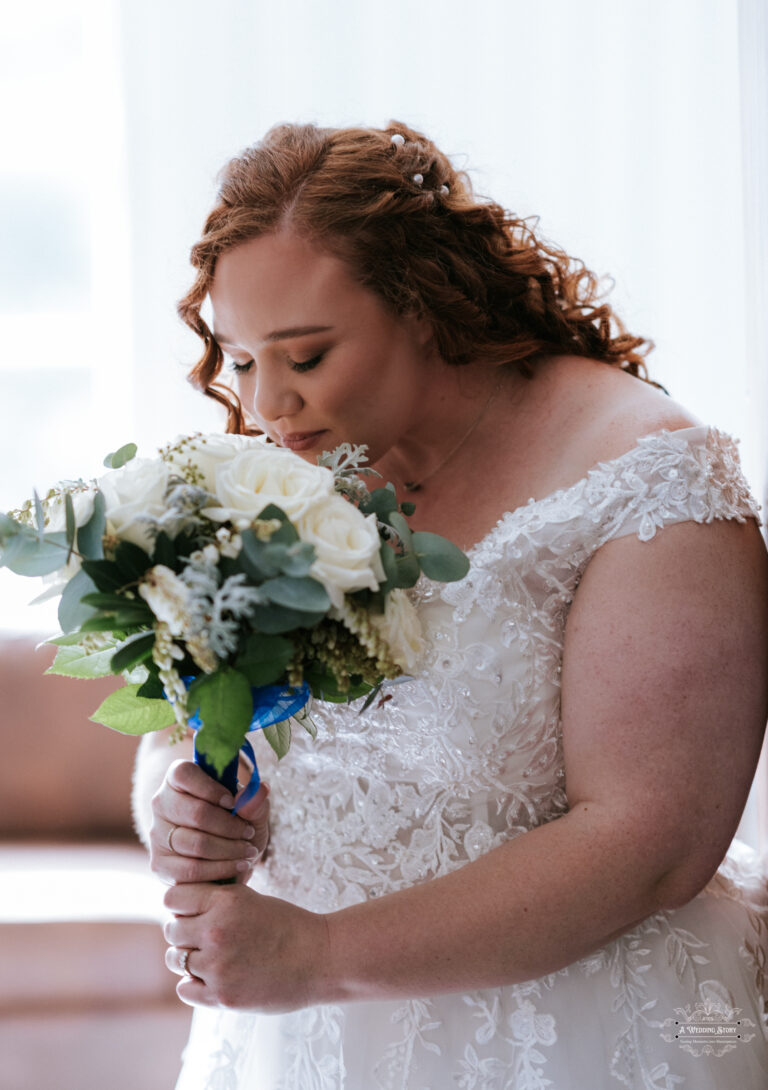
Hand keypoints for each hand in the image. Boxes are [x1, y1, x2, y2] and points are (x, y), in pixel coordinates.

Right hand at [149, 759, 269, 884]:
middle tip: (249, 832)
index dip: (211, 789)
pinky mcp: (160, 865)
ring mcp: (157, 835)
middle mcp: (161, 803)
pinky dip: (221, 869)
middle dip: (230, 826)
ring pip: (196, 843)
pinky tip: (239, 865)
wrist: (227, 855)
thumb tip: (260, 789)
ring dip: (229, 849)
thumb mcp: (252, 809)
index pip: (183, 774)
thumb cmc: (236, 822)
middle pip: (196, 813)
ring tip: (248, 850)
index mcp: (177, 779)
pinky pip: (191, 870)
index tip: (232, 803)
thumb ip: (255, 799)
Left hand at [163, 882, 329, 1011]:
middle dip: (184, 931)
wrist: (320, 959)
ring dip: (188, 958)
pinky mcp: (222, 996)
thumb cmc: (288, 925)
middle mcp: (216, 932)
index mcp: (225, 901)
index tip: (194, 910)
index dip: (182, 903)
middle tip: (205, 936)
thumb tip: (180, 905)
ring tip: (213, 957)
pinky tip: (215, 977)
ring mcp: (217, 966)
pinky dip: (194, 984)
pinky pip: (185, 989)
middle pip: (172, 929)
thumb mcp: (251, 899)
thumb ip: (217, 901)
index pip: (173, 897)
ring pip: (176, 959)